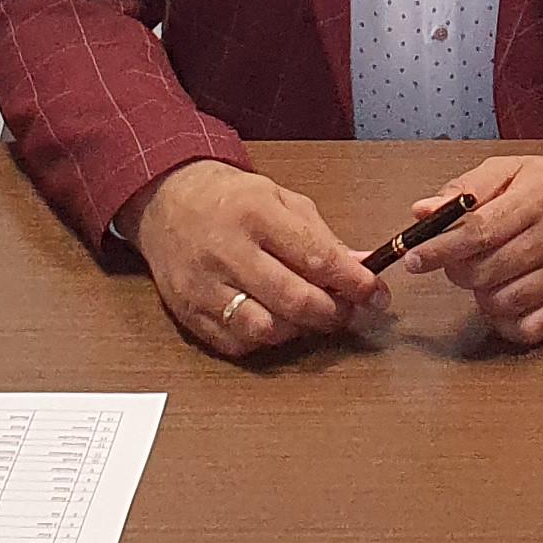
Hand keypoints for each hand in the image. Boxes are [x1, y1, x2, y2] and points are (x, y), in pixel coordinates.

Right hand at [124, 160, 377, 360]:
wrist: (166, 200)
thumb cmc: (230, 198)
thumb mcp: (281, 199)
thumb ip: (322, 236)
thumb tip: (362, 266)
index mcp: (256, 213)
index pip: (315, 257)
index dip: (353, 282)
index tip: (376, 294)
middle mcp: (228, 251)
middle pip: (293, 299)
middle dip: (332, 312)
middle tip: (348, 311)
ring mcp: (204, 286)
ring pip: (265, 329)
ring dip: (298, 330)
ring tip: (309, 315)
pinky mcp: (187, 312)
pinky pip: (236, 344)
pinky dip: (264, 340)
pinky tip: (274, 321)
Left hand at [407, 154, 542, 348]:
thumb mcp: (511, 169)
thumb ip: (464, 189)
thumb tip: (422, 212)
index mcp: (539, 197)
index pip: (479, 231)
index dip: (440, 248)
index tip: (414, 257)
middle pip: (486, 270)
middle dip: (458, 269)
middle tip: (459, 258)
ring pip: (503, 302)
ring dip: (481, 294)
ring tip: (487, 273)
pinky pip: (529, 328)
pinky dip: (505, 320)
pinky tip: (503, 297)